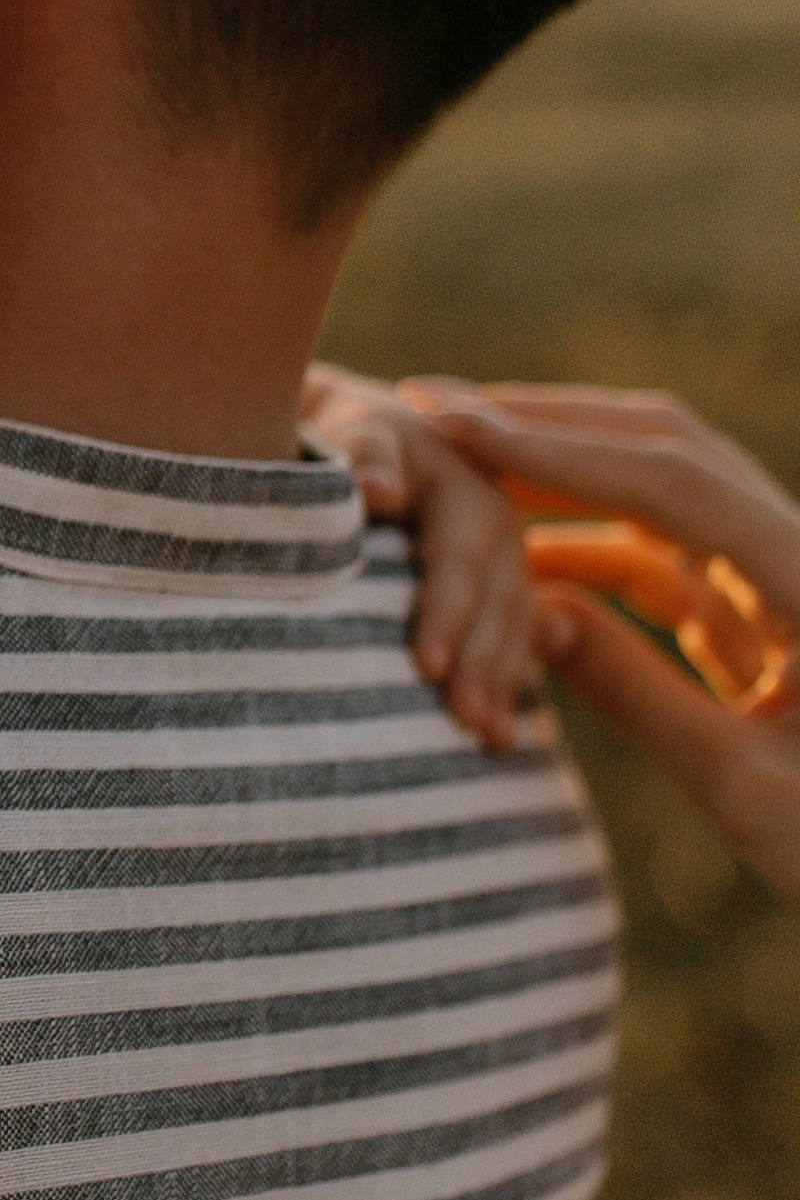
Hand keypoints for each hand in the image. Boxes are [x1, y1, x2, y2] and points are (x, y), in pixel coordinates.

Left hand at [300, 362, 543, 746]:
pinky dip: (503, 684)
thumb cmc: (335, 438)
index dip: (446, 613)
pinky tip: (495, 735)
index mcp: (463, 479)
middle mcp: (497, 518)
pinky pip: (512, 638)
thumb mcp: (348, 432)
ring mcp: (504, 555)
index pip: (457, 555)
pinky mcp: (497, 586)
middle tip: (461, 722)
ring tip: (484, 739)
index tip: (424, 667)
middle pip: (496, 598)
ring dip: (500, 683)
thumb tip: (378, 489)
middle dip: (480, 663)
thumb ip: (363, 456)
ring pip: (514, 625)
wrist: (345, 432)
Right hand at [402, 380, 799, 905]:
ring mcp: (789, 578)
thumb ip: (639, 697)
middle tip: (435, 410)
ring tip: (461, 465)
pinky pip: (670, 555)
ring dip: (565, 473)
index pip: (672, 482)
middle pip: (670, 452)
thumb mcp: (744, 789)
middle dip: (551, 425)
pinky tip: (518, 557)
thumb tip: (533, 613)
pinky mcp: (773, 613)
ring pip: (664, 492)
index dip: (557, 450)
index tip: (456, 428)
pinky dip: (592, 545)